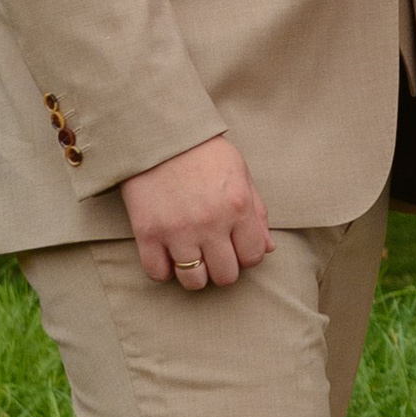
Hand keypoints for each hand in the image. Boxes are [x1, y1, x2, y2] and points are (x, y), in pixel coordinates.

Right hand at [123, 135, 271, 290]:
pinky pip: (158, 273)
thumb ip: (257, 212)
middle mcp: (211, 223)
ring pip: (193, 281)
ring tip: (191, 257)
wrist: (159, 135)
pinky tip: (167, 255)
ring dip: (194, 274)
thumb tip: (268, 247)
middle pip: (225, 275)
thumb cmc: (204, 152)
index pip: (253, 257)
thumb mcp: (240, 173)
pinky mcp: (148, 233)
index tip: (235, 247)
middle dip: (223, 268)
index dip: (246, 255)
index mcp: (238, 206)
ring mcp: (178, 231)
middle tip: (214, 254)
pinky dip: (163, 269)